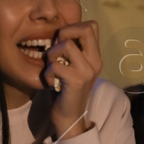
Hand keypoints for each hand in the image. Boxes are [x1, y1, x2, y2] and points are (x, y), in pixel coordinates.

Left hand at [43, 20, 100, 139]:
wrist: (69, 117)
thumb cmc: (66, 90)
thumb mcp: (72, 66)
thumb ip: (72, 50)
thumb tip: (60, 32)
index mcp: (95, 56)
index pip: (92, 26)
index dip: (73, 27)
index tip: (63, 42)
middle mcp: (95, 61)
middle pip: (85, 28)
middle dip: (64, 32)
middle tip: (57, 49)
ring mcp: (87, 71)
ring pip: (66, 44)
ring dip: (52, 53)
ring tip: (52, 67)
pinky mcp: (77, 81)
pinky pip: (55, 65)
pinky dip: (47, 73)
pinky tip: (50, 82)